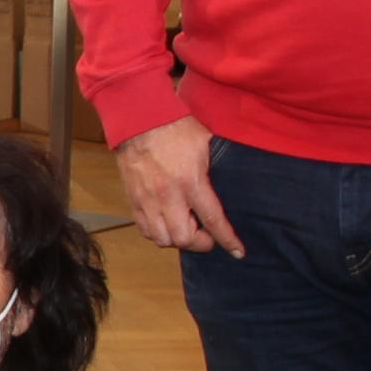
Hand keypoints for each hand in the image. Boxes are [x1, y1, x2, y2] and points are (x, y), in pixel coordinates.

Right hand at [116, 117, 239, 256]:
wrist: (139, 119)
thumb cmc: (174, 127)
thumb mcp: (205, 144)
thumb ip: (215, 169)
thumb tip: (230, 183)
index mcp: (190, 181)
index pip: (212, 219)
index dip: (226, 239)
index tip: (237, 251)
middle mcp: (168, 195)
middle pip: (183, 238)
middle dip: (200, 243)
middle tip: (207, 235)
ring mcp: (148, 199)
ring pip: (162, 239)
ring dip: (178, 240)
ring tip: (186, 229)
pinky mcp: (134, 199)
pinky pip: (145, 229)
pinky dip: (158, 233)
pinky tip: (167, 224)